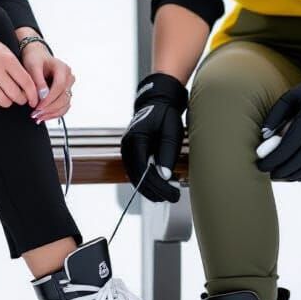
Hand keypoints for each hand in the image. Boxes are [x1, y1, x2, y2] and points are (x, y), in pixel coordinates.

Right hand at [0, 16, 39, 108]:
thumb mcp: (2, 50)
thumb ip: (14, 65)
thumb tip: (27, 85)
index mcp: (7, 59)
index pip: (26, 82)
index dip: (33, 94)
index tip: (34, 100)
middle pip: (15, 94)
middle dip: (21, 100)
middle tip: (20, 100)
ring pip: (1, 100)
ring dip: (7, 103)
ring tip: (7, 99)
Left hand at [21, 42, 75, 123]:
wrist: (37, 57)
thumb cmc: (35, 59)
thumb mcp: (33, 66)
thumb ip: (38, 81)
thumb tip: (42, 97)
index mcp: (63, 69)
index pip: (59, 86)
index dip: (49, 98)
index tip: (38, 106)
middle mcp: (69, 78)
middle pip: (64, 97)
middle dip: (49, 108)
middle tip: (35, 114)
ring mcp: (68, 87)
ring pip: (65, 105)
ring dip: (52, 113)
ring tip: (38, 117)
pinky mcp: (65, 94)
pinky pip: (63, 107)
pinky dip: (54, 114)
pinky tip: (43, 117)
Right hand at [119, 72, 187, 202]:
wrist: (157, 102)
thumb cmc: (165, 114)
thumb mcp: (171, 131)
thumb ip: (166, 153)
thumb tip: (164, 177)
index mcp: (135, 139)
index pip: (142, 169)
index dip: (155, 185)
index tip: (171, 193)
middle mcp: (127, 146)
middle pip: (137, 177)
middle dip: (154, 190)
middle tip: (173, 197)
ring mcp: (128, 151)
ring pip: (136, 177)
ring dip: (151, 188)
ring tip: (169, 194)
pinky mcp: (132, 154)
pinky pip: (138, 172)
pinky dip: (148, 181)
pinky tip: (162, 185)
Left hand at [255, 50, 300, 181]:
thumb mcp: (291, 95)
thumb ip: (275, 114)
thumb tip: (263, 136)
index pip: (289, 144)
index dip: (274, 158)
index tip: (261, 164)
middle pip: (299, 158)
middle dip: (281, 169)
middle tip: (268, 174)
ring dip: (293, 174)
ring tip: (280, 176)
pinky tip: (295, 176)